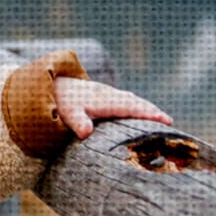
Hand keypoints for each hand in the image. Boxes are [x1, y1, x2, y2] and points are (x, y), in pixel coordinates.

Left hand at [52, 75, 169, 141]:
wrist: (46, 83)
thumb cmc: (58, 102)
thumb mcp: (65, 113)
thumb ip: (77, 121)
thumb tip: (86, 132)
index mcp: (104, 100)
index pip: (132, 108)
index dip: (149, 114)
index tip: (166, 121)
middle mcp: (107, 94)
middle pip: (135, 101)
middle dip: (152, 111)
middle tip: (169, 122)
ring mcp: (104, 93)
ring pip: (130, 99)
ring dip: (144, 107)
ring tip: (158, 117)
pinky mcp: (100, 94)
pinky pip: (122, 99)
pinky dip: (134, 104)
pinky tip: (135, 108)